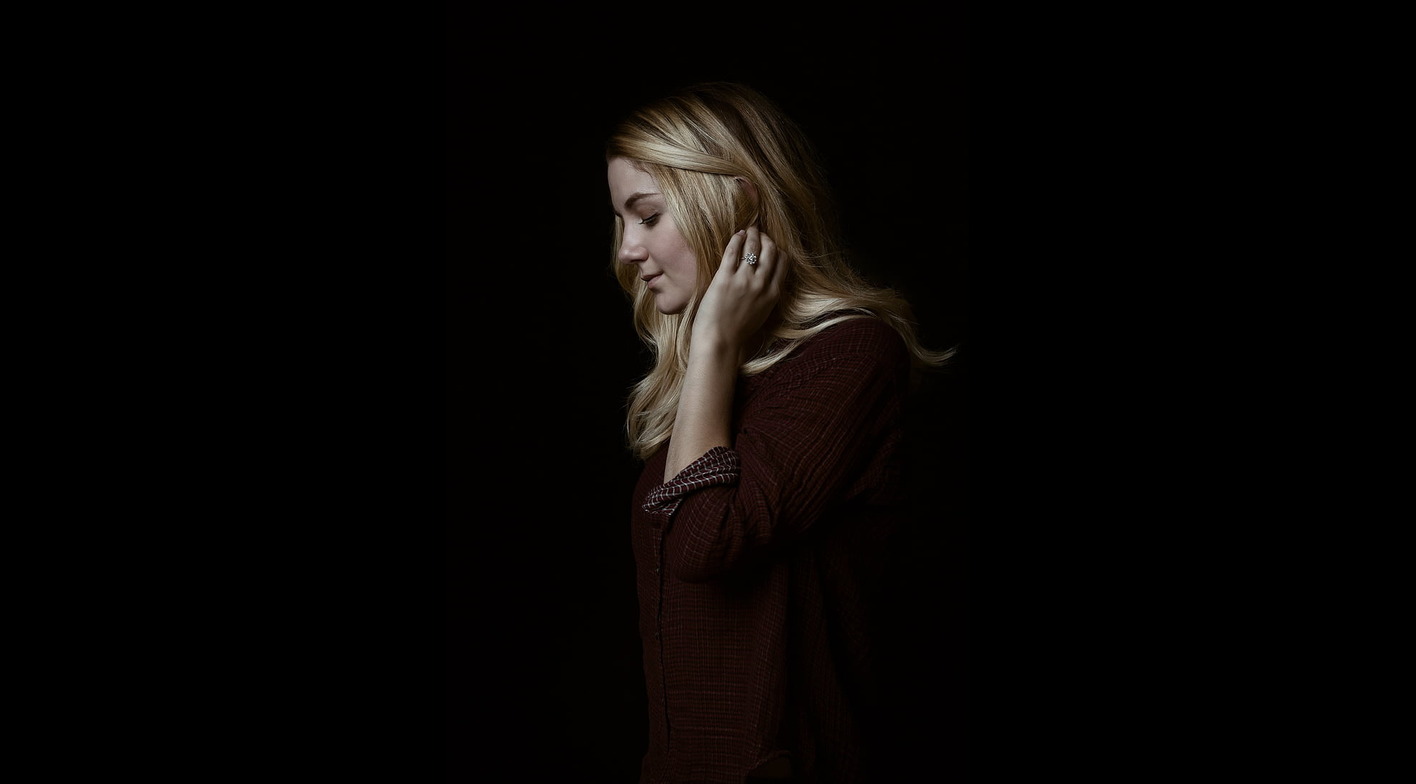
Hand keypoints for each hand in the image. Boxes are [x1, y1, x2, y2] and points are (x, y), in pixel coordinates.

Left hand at [692, 225, 783, 351]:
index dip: (778, 250)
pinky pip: (733, 252)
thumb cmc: (737, 332)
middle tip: (759, 233)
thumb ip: (766, 296)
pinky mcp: (724, 279)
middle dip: (766, 238)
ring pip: (753, 248)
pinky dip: (736, 240)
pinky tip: (736, 236)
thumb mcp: (761, 314)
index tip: (770, 245)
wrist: (719, 342)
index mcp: (773, 294)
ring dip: (752, 235)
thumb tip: (767, 282)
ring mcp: (743, 281)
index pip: (783, 262)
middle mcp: (761, 285)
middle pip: (771, 251)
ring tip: (748, 231)